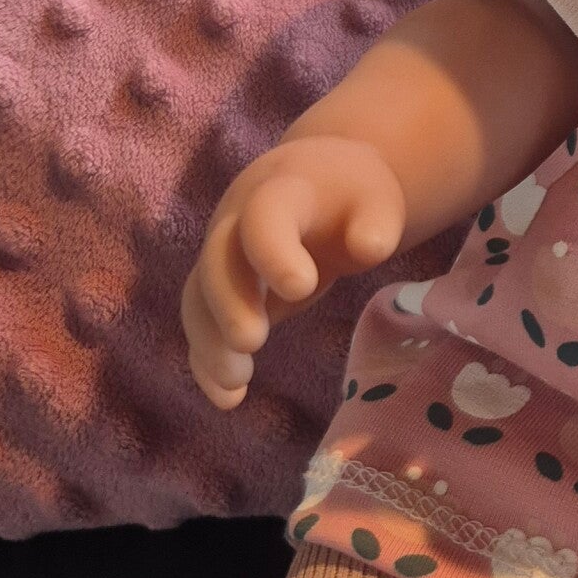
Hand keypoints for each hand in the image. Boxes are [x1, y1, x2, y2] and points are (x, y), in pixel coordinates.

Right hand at [181, 136, 407, 409]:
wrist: (320, 178)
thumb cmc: (352, 195)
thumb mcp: (376, 199)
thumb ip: (376, 222)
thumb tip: (369, 247)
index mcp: (280, 191)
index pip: (264, 216)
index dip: (274, 250)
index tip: (302, 287)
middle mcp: (237, 221)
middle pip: (219, 260)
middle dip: (229, 302)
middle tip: (250, 342)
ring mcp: (224, 254)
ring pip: (201, 296)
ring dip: (210, 341)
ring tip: (235, 385)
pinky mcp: (220, 286)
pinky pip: (203, 322)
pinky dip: (207, 359)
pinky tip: (227, 399)